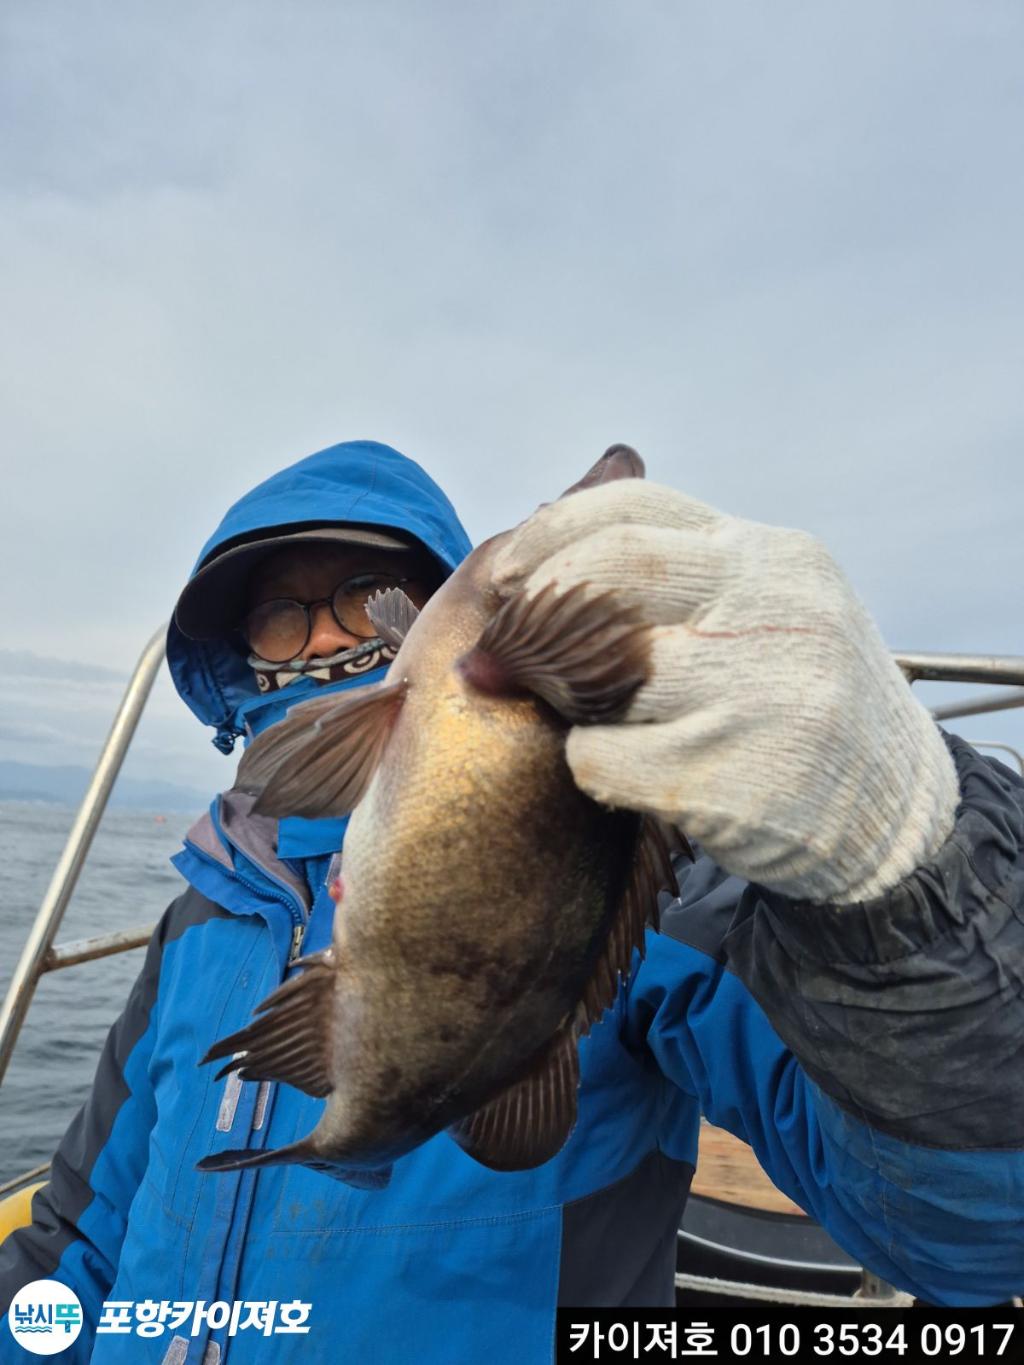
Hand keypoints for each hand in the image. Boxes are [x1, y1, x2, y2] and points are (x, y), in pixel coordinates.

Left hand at [493, 479, 958, 903]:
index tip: (504, 573)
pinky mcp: (739, 775)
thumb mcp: (770, 611)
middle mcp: (776, 607)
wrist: (895, 811)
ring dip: (563, 694)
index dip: (549, 532)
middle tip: (501, 647)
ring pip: (603, 668)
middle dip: (537, 605)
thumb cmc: (800, 705)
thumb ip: (684, 574)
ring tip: (578, 715)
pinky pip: (604, 759)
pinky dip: (589, 765)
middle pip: (614, 570)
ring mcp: (764, 690)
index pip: (636, 506)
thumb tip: (539, 543)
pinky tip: (620, 772)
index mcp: (771, 556)